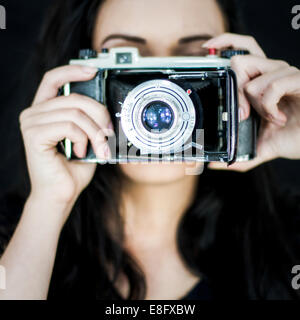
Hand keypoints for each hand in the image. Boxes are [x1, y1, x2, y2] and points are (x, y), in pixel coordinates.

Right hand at [19, 65, 113, 210]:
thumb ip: (88, 119)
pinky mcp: (34, 135)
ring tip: (97, 148)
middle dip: (99, 115)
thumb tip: (105, 107)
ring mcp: (31, 122)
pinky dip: (82, 140)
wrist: (61, 193)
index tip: (93, 71)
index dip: (73, 71)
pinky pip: (69, 126)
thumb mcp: (86, 137)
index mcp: (45, 111)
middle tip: (108, 134)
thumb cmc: (73, 167)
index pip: (54, 79)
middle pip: (75, 98)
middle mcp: (34, 113)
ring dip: (94, 133)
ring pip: (76, 114)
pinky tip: (80, 152)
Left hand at [203, 33, 299, 171]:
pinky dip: (269, 107)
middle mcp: (271, 73)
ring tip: (271, 119)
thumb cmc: (293, 137)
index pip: (241, 51)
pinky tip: (278, 117)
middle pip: (240, 61)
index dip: (224, 43)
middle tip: (244, 114)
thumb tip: (216, 165)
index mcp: (260, 82)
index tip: (207, 49)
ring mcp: (285, 75)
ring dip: (257, 107)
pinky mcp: (298, 80)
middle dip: (235, 92)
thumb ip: (239, 154)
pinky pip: (272, 86)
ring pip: (252, 81)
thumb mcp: (260, 148)